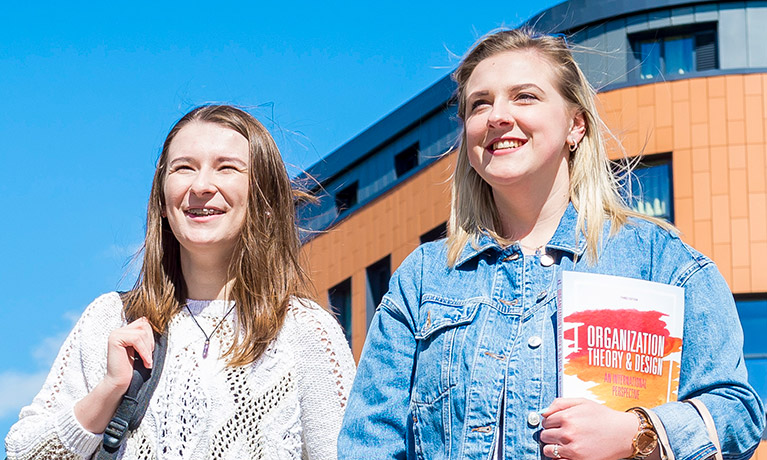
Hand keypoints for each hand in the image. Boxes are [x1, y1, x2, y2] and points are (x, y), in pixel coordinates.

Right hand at [74, 317, 155, 432]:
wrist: (120, 383)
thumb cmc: (132, 368)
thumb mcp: (142, 349)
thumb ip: (146, 337)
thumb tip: (159, 325)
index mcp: (126, 332)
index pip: (144, 323)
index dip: (151, 336)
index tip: (150, 352)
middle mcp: (119, 331)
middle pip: (144, 325)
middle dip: (150, 341)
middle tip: (148, 356)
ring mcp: (116, 334)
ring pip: (142, 332)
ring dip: (147, 348)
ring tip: (146, 360)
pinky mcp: (115, 339)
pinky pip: (136, 339)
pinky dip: (144, 351)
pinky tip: (145, 362)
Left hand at [540, 398, 638, 459]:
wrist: (623, 434)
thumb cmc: (603, 417)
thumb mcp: (582, 402)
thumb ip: (559, 403)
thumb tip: (543, 412)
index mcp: (567, 417)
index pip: (545, 421)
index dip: (551, 422)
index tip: (558, 423)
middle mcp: (568, 433)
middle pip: (544, 435)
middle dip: (551, 434)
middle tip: (562, 433)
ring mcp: (572, 449)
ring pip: (547, 450)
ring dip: (553, 446)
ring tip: (565, 443)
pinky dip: (559, 457)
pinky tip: (568, 451)